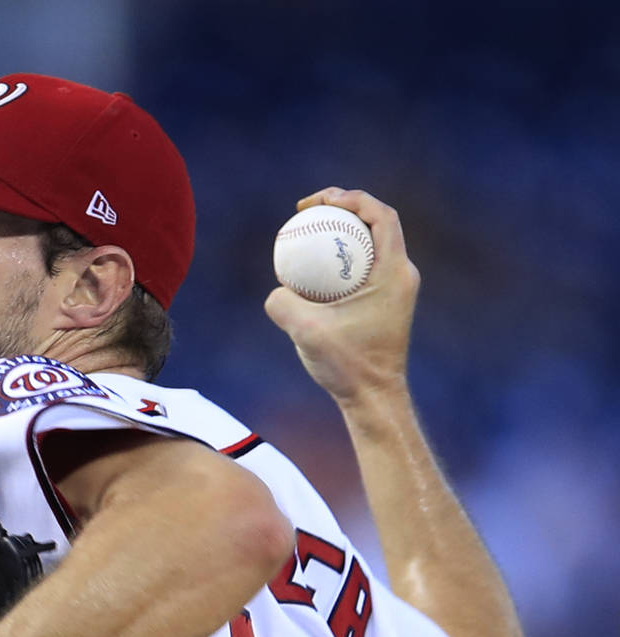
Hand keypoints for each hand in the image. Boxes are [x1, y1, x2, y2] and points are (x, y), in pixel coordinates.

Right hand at [264, 187, 420, 405]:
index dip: (351, 198)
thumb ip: (283, 304)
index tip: (318, 202)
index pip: (381, 215)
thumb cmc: (347, 366)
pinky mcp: (384, 301)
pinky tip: (311, 270)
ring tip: (308, 233)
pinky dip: (340, 257)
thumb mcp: (305, 332)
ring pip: (370, 243)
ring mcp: (395, 288)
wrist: (373, 397)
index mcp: (394, 272)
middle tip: (307, 210)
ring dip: (341, 231)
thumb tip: (277, 289)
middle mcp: (401, 274)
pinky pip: (363, 265)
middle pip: (376, 222)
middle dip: (343, 206)